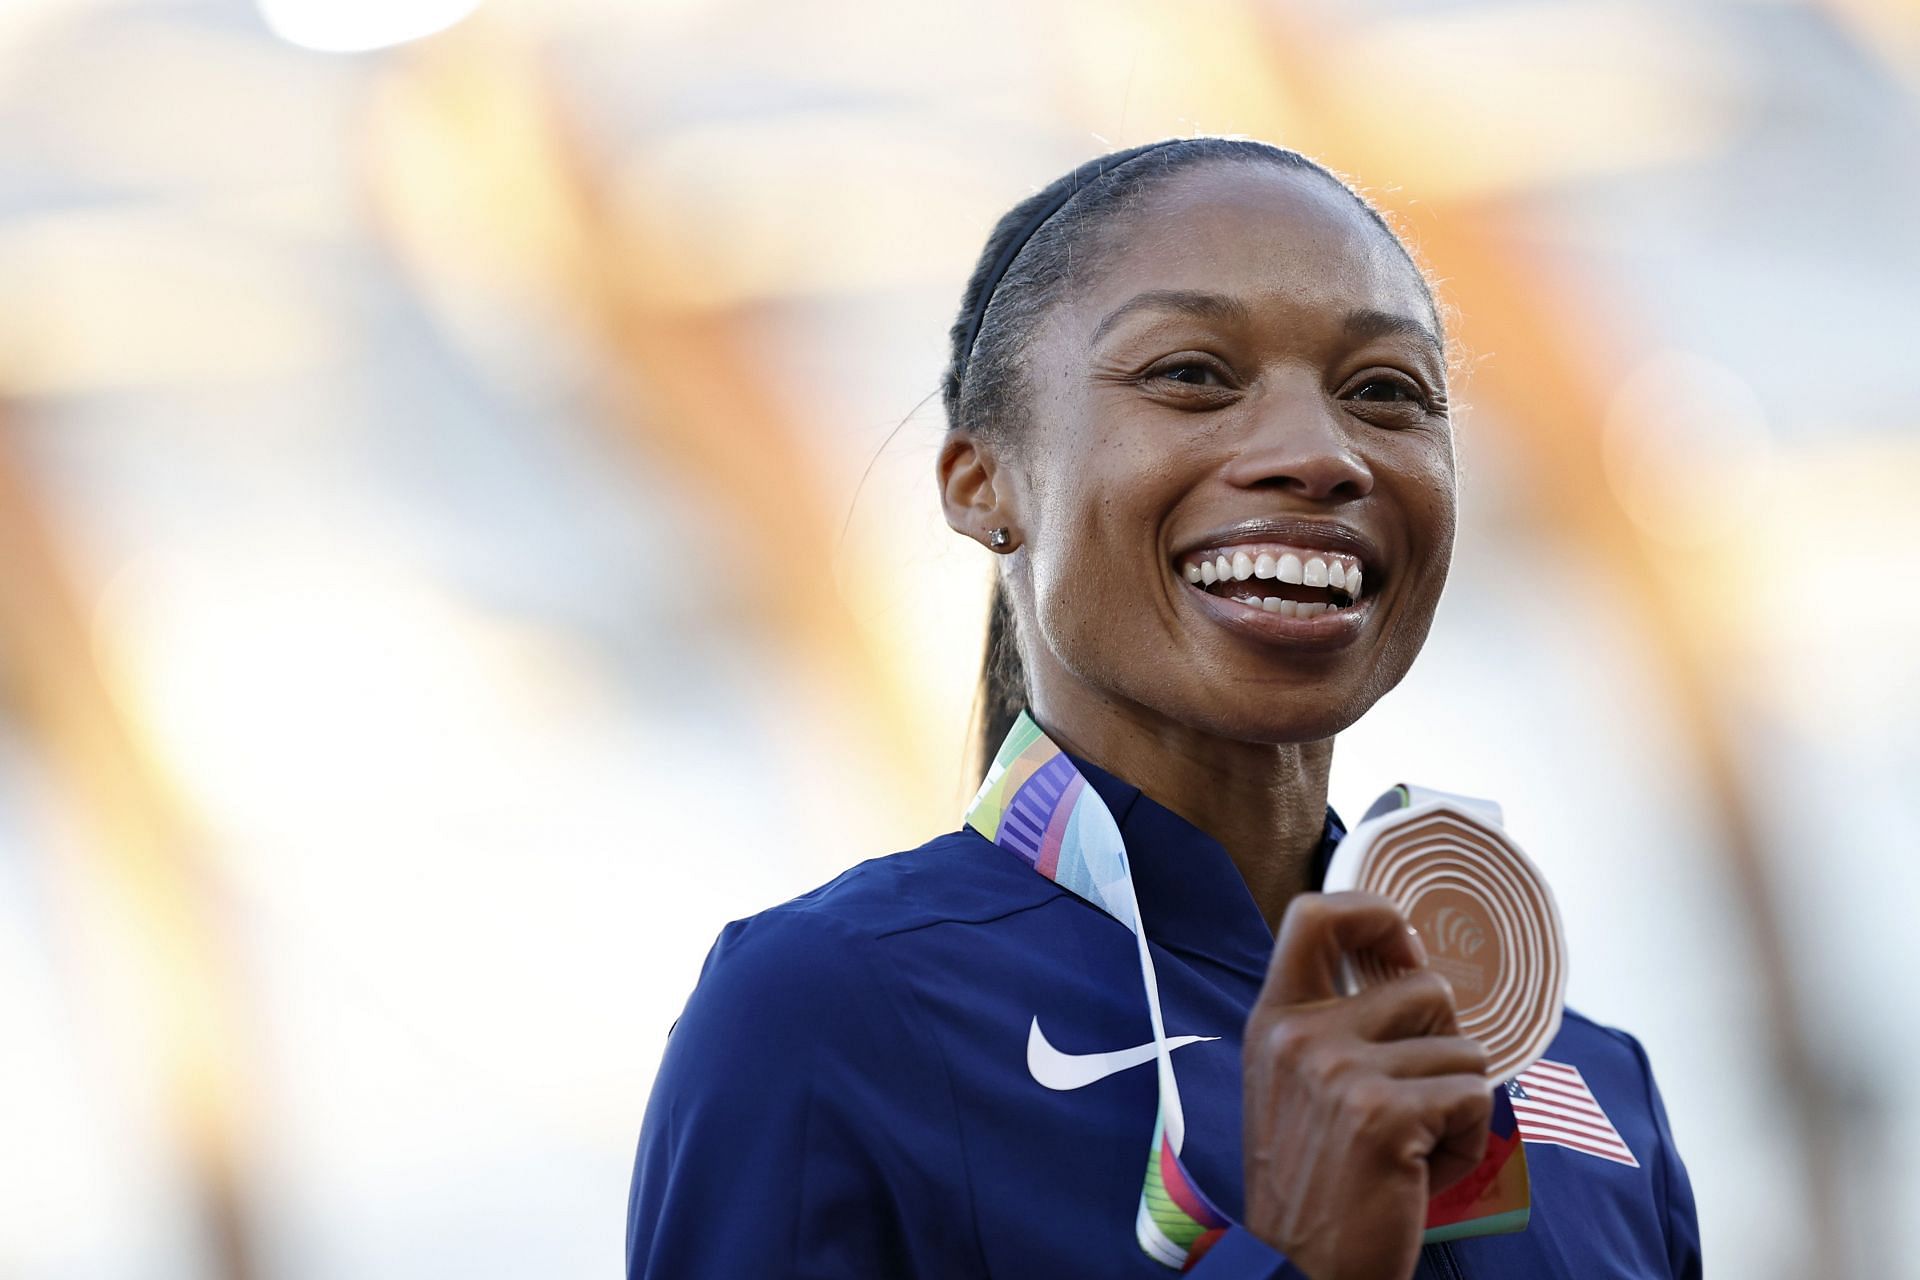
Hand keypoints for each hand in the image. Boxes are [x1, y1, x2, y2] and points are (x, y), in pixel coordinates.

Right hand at [1241, 891, 1493, 1279]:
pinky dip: (1465, 1142)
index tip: (1403, 952)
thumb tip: (1408, 970)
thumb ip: (1331, 1024)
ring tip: (1414, 1146)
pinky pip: (1474, 1097)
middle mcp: (1300, 1035)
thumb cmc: (1316, 1180)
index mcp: (1274, 1019)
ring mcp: (1340, 1072)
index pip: (1316, 913)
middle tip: (1415, 1098)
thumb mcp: (1295, 1084)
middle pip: (1425, 986)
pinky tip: (1424, 1171)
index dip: (1376, 915)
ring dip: (1457, 1103)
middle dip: (1444, 1043)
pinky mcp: (1385, 1115)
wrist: (1300, 1268)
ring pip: (1462, 1048)